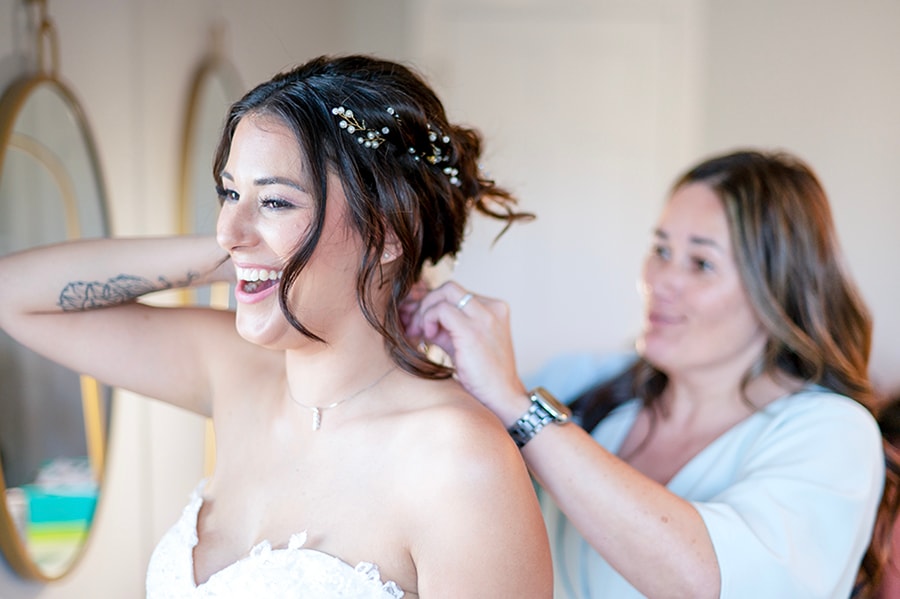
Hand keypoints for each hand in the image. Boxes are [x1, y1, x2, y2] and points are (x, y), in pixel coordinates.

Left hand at [402, 281, 527, 422]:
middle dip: (427, 303)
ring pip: (445, 293)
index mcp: (493, 309)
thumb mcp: (462, 342)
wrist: (501, 397)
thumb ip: (445, 326)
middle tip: (415, 325)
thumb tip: (416, 315)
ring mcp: (485, 317)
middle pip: (449, 287)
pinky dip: (429, 319)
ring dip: (425, 310)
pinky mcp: (473, 330)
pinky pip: (442, 310)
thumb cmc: (482, 375)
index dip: (433, 304)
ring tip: (420, 332)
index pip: (456, 293)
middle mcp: (492, 308)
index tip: (419, 321)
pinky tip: (428, 336)